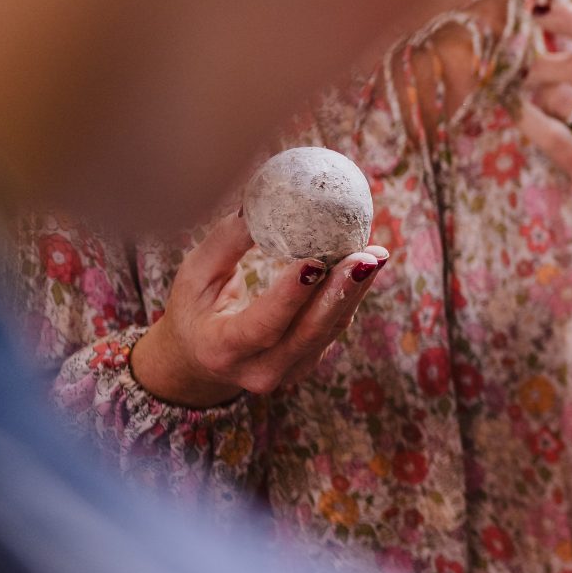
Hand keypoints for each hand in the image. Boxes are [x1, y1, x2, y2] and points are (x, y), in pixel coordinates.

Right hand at [129, 211, 388, 408]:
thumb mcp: (195, 276)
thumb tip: (258, 201)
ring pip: (329, 330)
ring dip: (355, 290)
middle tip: (364, 257)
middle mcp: (258, 369)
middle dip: (339, 292)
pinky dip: (352, 295)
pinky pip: (334, 327)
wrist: (200, 359)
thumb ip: (225, 243)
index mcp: (220, 349)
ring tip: (375, 254)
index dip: (290, 297)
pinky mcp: (308, 361)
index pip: (262, 326)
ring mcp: (288, 370)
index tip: (315, 262)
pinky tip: (367, 264)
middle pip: (308, 333)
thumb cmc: (195, 309)